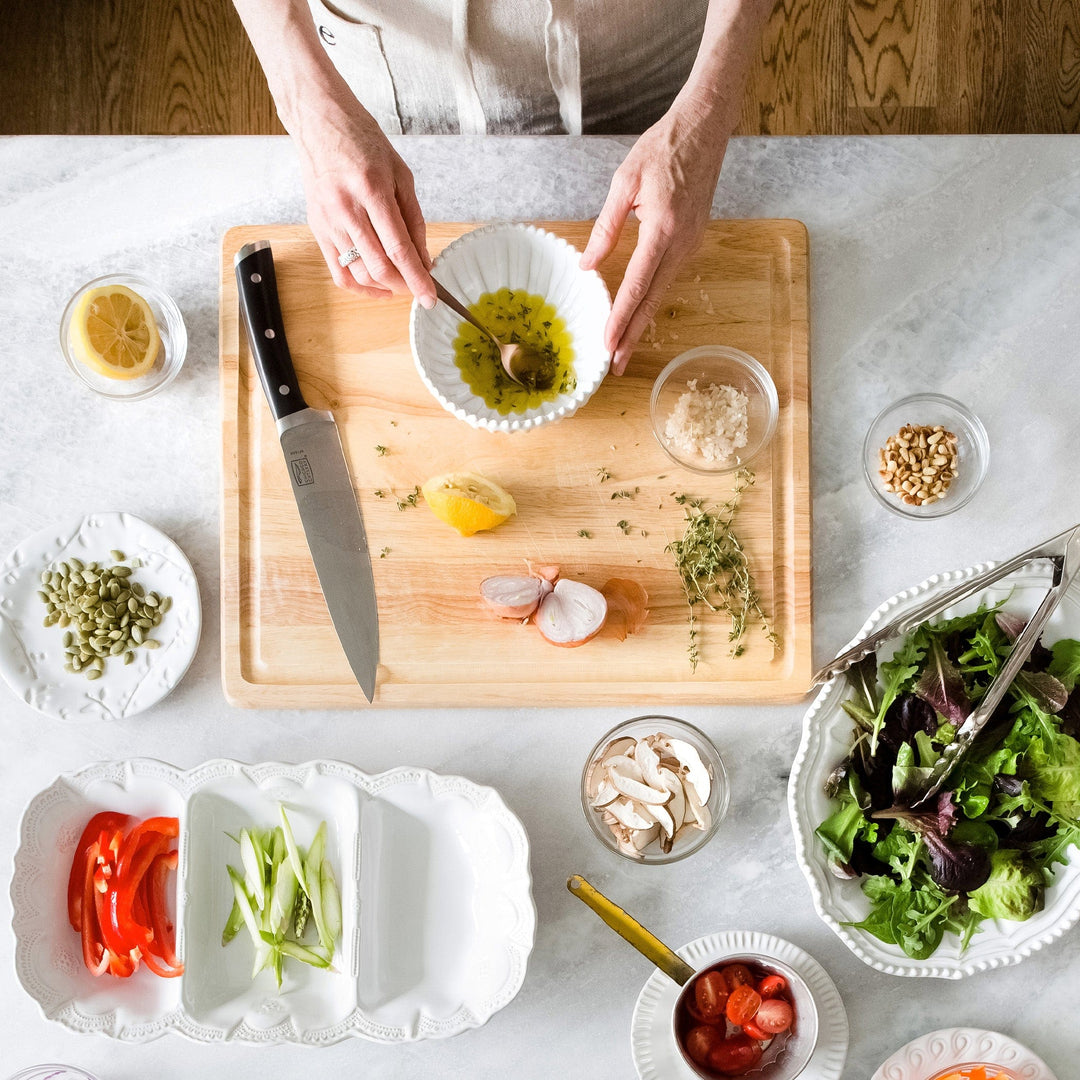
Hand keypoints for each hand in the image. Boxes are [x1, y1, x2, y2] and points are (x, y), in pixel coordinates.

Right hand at [297, 104, 435, 305]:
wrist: (320, 124)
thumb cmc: (363, 143)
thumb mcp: (401, 174)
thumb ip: (414, 219)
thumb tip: (423, 259)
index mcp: (372, 190)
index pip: (399, 249)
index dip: (417, 278)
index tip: (430, 297)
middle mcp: (347, 209)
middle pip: (380, 267)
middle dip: (404, 285)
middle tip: (419, 287)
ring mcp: (328, 222)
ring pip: (360, 273)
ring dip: (386, 286)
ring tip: (402, 282)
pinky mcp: (317, 229)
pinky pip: (339, 273)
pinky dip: (361, 288)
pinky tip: (378, 288)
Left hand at [581, 103, 726, 373]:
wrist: (705, 128)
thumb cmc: (663, 147)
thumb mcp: (624, 182)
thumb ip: (605, 227)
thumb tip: (588, 265)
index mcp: (662, 228)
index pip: (637, 285)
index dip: (621, 318)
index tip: (608, 344)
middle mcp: (681, 243)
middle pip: (653, 300)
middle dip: (633, 334)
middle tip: (615, 364)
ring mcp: (692, 244)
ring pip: (663, 292)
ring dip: (642, 321)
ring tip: (623, 348)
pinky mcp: (694, 241)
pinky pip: (669, 278)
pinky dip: (653, 300)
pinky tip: (639, 314)